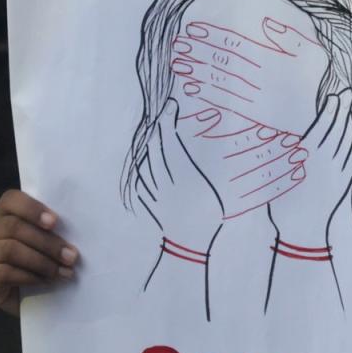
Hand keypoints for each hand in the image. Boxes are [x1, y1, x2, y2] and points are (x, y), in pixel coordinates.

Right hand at [0, 190, 78, 316]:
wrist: (35, 301)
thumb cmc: (47, 264)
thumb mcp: (53, 245)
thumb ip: (56, 232)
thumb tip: (79, 231)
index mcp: (7, 215)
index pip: (11, 199)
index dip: (32, 208)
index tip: (55, 222)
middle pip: (13, 227)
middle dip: (47, 242)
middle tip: (71, 256)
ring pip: (9, 250)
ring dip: (42, 262)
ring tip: (64, 272)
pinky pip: (4, 272)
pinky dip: (30, 277)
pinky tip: (47, 282)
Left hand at [135, 99, 223, 251]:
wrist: (189, 246)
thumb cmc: (208, 218)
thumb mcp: (212, 190)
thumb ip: (205, 167)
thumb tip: (211, 146)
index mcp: (181, 175)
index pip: (170, 142)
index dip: (168, 122)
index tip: (170, 106)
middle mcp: (163, 179)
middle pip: (154, 147)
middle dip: (157, 126)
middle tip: (162, 112)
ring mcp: (152, 190)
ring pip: (144, 159)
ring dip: (149, 142)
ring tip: (155, 128)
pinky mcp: (146, 198)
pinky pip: (140, 175)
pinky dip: (142, 162)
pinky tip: (145, 156)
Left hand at [170, 17, 325, 135]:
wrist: (322, 120)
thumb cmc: (317, 83)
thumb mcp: (314, 54)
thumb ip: (292, 38)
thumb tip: (267, 23)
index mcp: (273, 61)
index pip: (236, 44)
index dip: (213, 36)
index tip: (194, 29)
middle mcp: (260, 79)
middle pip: (223, 61)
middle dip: (199, 51)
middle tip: (178, 43)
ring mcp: (255, 97)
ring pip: (221, 81)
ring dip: (197, 71)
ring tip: (178, 63)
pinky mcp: (252, 114)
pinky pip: (225, 102)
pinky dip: (207, 94)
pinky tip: (191, 88)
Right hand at [177, 115, 308, 219]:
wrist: (173, 226)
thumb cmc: (164, 186)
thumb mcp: (159, 155)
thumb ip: (166, 128)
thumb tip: (173, 102)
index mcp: (201, 167)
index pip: (231, 148)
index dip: (252, 137)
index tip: (270, 129)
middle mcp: (218, 182)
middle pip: (252, 163)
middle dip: (274, 151)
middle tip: (294, 140)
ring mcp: (229, 198)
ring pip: (261, 179)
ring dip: (282, 166)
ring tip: (301, 155)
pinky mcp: (238, 209)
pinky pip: (264, 196)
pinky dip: (281, 185)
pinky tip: (297, 175)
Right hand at [268, 89, 351, 240]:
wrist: (303, 230)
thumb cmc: (282, 204)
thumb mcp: (276, 175)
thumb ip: (284, 155)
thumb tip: (287, 138)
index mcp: (308, 156)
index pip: (323, 126)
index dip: (331, 109)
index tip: (336, 96)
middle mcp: (326, 160)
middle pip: (338, 130)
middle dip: (344, 110)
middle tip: (349, 94)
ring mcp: (339, 171)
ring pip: (348, 142)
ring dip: (350, 126)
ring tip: (351, 112)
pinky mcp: (346, 181)